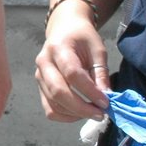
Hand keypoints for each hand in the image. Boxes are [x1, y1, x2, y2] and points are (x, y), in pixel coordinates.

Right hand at [35, 6, 109, 123]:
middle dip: (81, 108)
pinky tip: (80, 113)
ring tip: (93, 112)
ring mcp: (39, 76)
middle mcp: (44, 63)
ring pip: (53, 104)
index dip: (90, 91)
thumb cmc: (83, 37)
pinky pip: (49, 108)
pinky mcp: (40, 86)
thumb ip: (100, 73)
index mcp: (58, 48)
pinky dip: (65, 116)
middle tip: (101, 114)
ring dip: (75, 113)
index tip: (106, 102)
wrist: (64, 29)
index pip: (72, 74)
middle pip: (58, 91)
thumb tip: (106, 97)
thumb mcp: (97, 50)